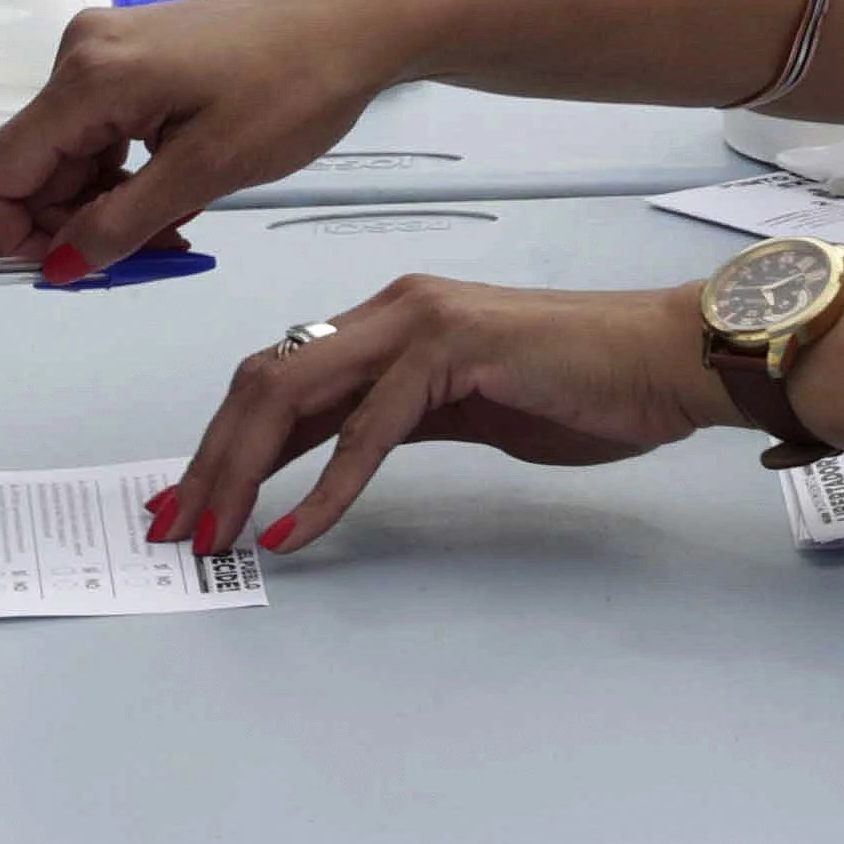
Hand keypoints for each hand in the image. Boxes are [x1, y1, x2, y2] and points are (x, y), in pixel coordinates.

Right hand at [0, 0, 436, 268]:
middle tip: (150, 258)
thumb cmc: (295, 86)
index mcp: (87, 77)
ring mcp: (106, 51)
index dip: (18, 238)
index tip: (80, 270)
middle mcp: (81, 55)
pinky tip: (176, 195)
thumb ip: (123, 224)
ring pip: (68, 156)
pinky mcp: (134, 56)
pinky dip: (125, 176)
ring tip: (176, 229)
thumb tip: (61, 268)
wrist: (356, 23)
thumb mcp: (207, 171)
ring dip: (106, 207)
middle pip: (31, 168)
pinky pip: (100, 133)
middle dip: (74, 227)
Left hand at [143, 278, 718, 556]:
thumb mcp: (463, 410)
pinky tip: (296, 531)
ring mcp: (420, 323)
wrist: (665, 362)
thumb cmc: (582, 385)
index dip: (222, 441)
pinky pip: (368, 428)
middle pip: (264, 380)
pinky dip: (325, 488)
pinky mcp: (453, 351)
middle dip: (210, 460)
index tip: (189, 502)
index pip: (279, 376)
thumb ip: (392, 422)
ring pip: (294, 392)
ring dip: (243, 472)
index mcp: (390, 320)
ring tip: (217, 534)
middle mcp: (392, 309)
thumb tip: (326, 463)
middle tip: (178, 529)